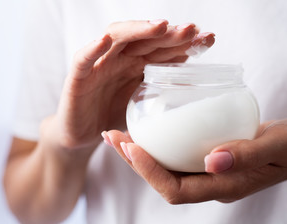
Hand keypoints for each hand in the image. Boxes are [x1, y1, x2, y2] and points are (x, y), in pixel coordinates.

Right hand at [44, 20, 214, 150]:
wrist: (83, 135)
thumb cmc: (114, 116)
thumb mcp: (144, 106)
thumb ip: (162, 93)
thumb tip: (196, 87)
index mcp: (138, 64)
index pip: (163, 47)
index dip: (185, 42)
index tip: (209, 39)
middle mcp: (121, 59)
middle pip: (145, 38)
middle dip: (169, 33)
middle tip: (192, 30)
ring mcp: (99, 65)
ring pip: (117, 39)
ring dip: (138, 30)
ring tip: (161, 27)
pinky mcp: (77, 78)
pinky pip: (83, 60)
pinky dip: (92, 49)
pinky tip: (105, 41)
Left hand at [104, 118, 286, 203]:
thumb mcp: (278, 145)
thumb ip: (248, 154)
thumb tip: (212, 160)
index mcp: (225, 187)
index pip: (178, 190)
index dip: (151, 172)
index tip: (132, 147)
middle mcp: (211, 183)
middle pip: (164, 181)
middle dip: (135, 163)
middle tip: (113, 137)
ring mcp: (209, 172)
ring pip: (166, 169)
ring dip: (140, 153)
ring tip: (118, 134)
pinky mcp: (208, 158)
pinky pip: (176, 155)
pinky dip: (157, 143)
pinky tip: (146, 128)